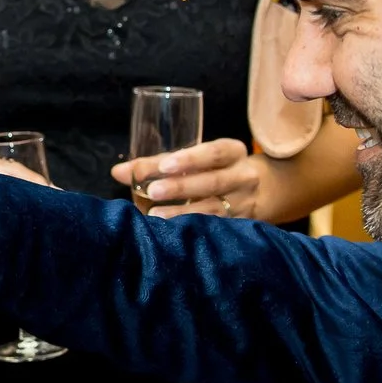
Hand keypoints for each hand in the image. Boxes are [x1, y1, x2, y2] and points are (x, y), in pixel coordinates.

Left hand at [113, 136, 260, 218]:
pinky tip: (173, 231)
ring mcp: (243, 203)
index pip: (215, 152)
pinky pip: (216, 227)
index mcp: (233, 151)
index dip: (191, 159)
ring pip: (214, 208)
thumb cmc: (215, 170)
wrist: (263, 191)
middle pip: (213, 181)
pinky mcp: (240, 224)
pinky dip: (193, 227)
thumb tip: (118, 171)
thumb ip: (156, 164)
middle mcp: (242, 176)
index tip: (166, 165)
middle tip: (153, 191)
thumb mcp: (195, 160)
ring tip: (156, 215)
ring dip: (183, 212)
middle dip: (181, 187)